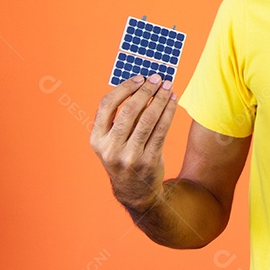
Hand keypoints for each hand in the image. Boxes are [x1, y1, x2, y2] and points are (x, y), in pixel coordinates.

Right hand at [90, 74, 178, 211]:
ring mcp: (130, 156)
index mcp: (96, 139)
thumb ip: (119, 117)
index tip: (139, 78)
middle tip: (157, 78)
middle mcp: (111, 148)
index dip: (124, 88)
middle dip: (146, 90)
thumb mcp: (111, 141)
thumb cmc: (123, 157)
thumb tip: (141, 85)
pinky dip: (168, 112)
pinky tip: (172, 101)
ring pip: (148, 119)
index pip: (106, 105)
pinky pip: (161, 130)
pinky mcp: (149, 160)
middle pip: (130, 110)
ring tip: (168, 87)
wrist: (135, 191)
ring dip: (160, 99)